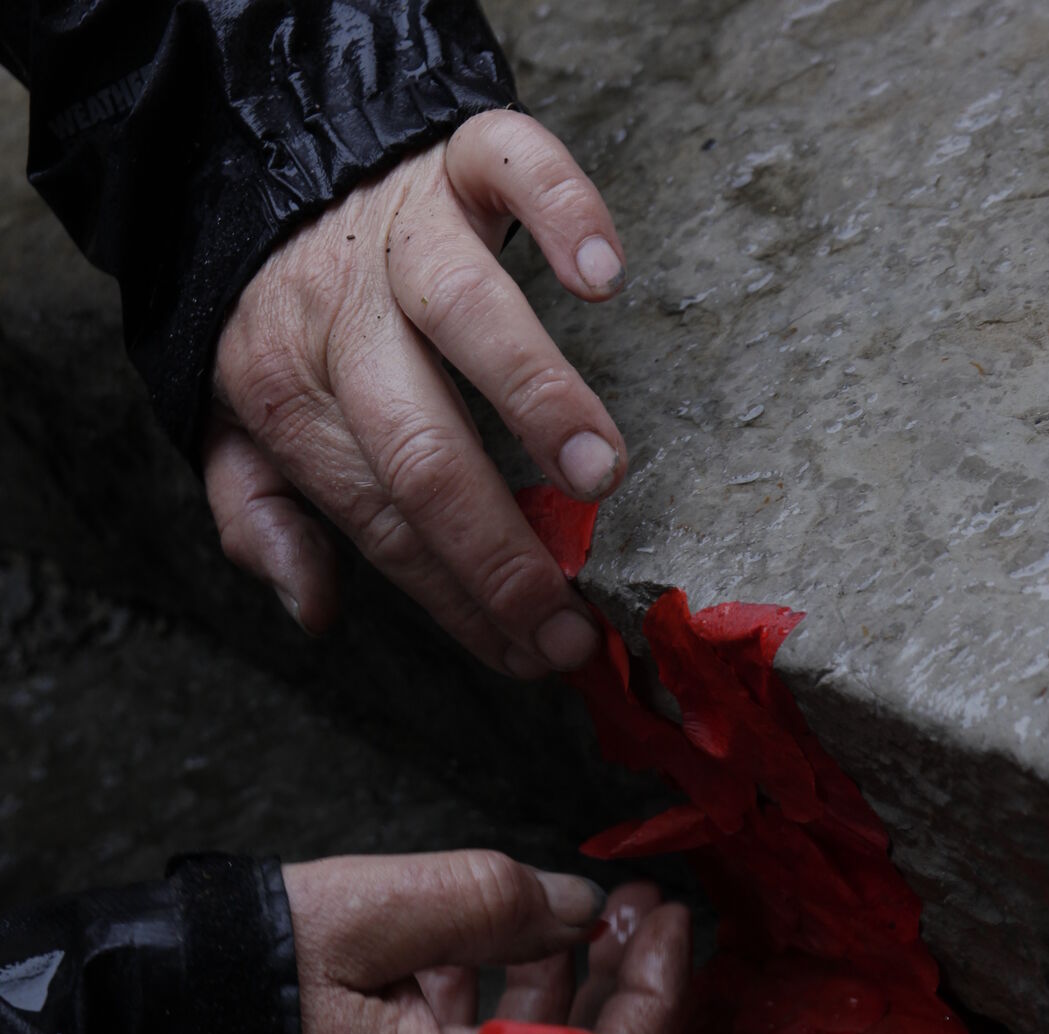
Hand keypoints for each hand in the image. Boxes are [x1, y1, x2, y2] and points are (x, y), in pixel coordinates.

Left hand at [206, 112, 626, 673]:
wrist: (260, 151)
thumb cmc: (273, 310)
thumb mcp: (233, 423)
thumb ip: (259, 516)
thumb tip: (311, 609)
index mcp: (291, 397)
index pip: (382, 523)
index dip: (457, 600)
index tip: (531, 656)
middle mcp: (345, 321)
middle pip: (421, 450)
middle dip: (500, 547)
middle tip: (572, 619)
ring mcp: (402, 236)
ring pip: (467, 316)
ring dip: (539, 400)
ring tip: (600, 475)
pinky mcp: (453, 159)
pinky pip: (508, 167)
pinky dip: (561, 211)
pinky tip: (602, 279)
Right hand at [284, 850, 688, 1033]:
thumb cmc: (238, 984)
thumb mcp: (373, 911)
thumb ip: (493, 902)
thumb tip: (580, 910)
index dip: (651, 988)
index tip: (672, 923)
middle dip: (622, 986)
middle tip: (647, 915)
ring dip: (567, 990)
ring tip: (595, 914)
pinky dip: (504, 1012)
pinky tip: (514, 951)